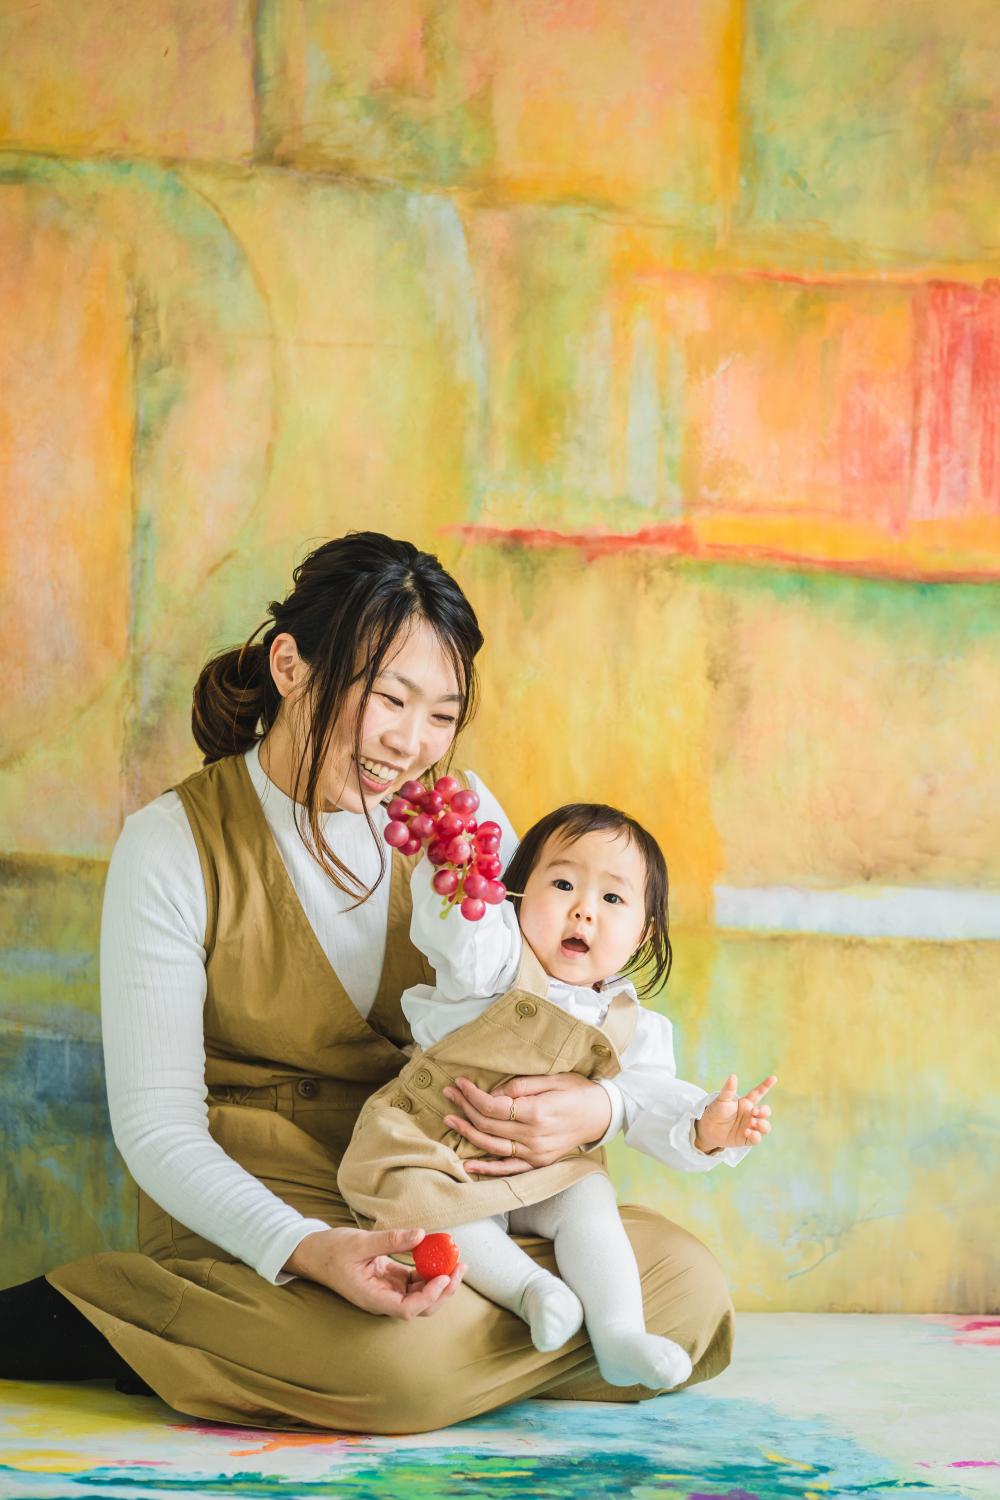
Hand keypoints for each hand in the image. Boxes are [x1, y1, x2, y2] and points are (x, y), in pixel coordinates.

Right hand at [283, 1226, 465, 1318]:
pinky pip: (414, 1279)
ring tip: (457, 1260)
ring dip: (440, 1280)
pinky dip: (428, 1269)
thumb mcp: (360, 1243)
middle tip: (460, 1266)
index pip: (407, 1308)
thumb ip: (391, 1240)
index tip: (443, 1277)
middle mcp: (383, 1300)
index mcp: (373, 1298)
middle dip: (444, 1289)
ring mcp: (387, 1291)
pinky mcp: (390, 1280)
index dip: (429, 1296)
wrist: (313, 1252)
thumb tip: (421, 1235)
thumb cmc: (331, 1251)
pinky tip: (439, 1254)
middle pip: (421, 1305)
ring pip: (421, 1294)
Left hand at [442, 1072, 612, 1176]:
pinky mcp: (538, 1163)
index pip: (493, 1106)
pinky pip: (509, 1169)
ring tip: (450, 1120)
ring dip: (468, 1133)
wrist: (603, 1114)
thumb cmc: (578, 1091)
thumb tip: (493, 1094)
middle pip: (489, 1125)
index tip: (460, 1083)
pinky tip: (468, 1164)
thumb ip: (521, 1086)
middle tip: (449, 1094)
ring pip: (492, 1146)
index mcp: (537, 1113)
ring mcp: (536, 1153)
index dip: (472, 1095)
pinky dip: (487, 1168)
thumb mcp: (552, 1078)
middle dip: (464, 1109)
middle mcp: (534, 1137)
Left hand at [695, 1074, 776, 1153]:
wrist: (707, 1129)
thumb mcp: (721, 1100)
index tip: (773, 1077)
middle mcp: (750, 1115)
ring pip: (765, 1126)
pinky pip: (757, 1139)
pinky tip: (747, 1132)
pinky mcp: (747, 1139)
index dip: (766, 1085)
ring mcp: (750, 1127)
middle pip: (765, 1111)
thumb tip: (733, 1076)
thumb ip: (728, 1090)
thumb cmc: (715, 1112)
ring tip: (752, 1123)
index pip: (758, 1093)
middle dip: (764, 1111)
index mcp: (746, 1103)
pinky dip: (755, 1136)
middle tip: (754, 1112)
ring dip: (762, 1125)